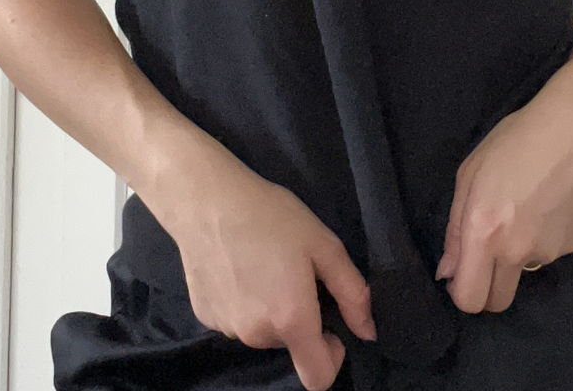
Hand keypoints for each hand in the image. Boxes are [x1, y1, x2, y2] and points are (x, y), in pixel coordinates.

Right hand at [149, 135, 376, 390]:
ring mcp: (226, 328)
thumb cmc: (271, 215)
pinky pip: (236, 319)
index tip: (329, 324)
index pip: (318, 379)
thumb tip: (367, 331)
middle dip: (297, 316)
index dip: (332, 358)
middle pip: (289, 344)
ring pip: (261, 330)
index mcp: (290, 319)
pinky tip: (238, 266)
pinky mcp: (205, 316)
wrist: (206, 199)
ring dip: (269, 309)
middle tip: (291, 269)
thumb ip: (352, 292)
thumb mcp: (323, 244)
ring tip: (262, 263)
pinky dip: (243, 302)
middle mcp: (257, 335)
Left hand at [434, 67, 572, 314]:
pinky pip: (550, 252)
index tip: (463, 273)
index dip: (462, 292)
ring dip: (519, 253)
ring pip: (525, 271)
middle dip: (488, 288)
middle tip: (488, 254)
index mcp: (484, 231)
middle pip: (498, 302)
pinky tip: (550, 202)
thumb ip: (456, 228)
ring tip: (527, 206)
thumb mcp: (470, 173)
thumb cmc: (514, 141)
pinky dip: (545, 236)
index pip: (469, 299)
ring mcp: (550, 252)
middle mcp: (516, 251)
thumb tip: (448, 272)